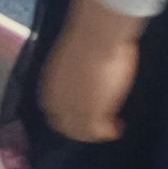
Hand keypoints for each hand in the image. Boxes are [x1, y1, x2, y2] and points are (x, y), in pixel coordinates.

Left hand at [39, 0, 142, 143]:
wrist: (97, 36)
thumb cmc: (88, 38)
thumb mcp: (71, 60)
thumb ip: (73, 75)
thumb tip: (83, 78)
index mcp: (48, 83)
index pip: (53, 109)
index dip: (68, 114)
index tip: (84, 112)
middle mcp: (55, 99)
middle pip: (63, 125)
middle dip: (80, 128)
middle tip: (100, 125)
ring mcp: (71, 108)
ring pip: (80, 132)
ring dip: (96, 132)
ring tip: (113, 128)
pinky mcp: (89, 114)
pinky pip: (97, 132)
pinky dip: (108, 132)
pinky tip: (118, 128)